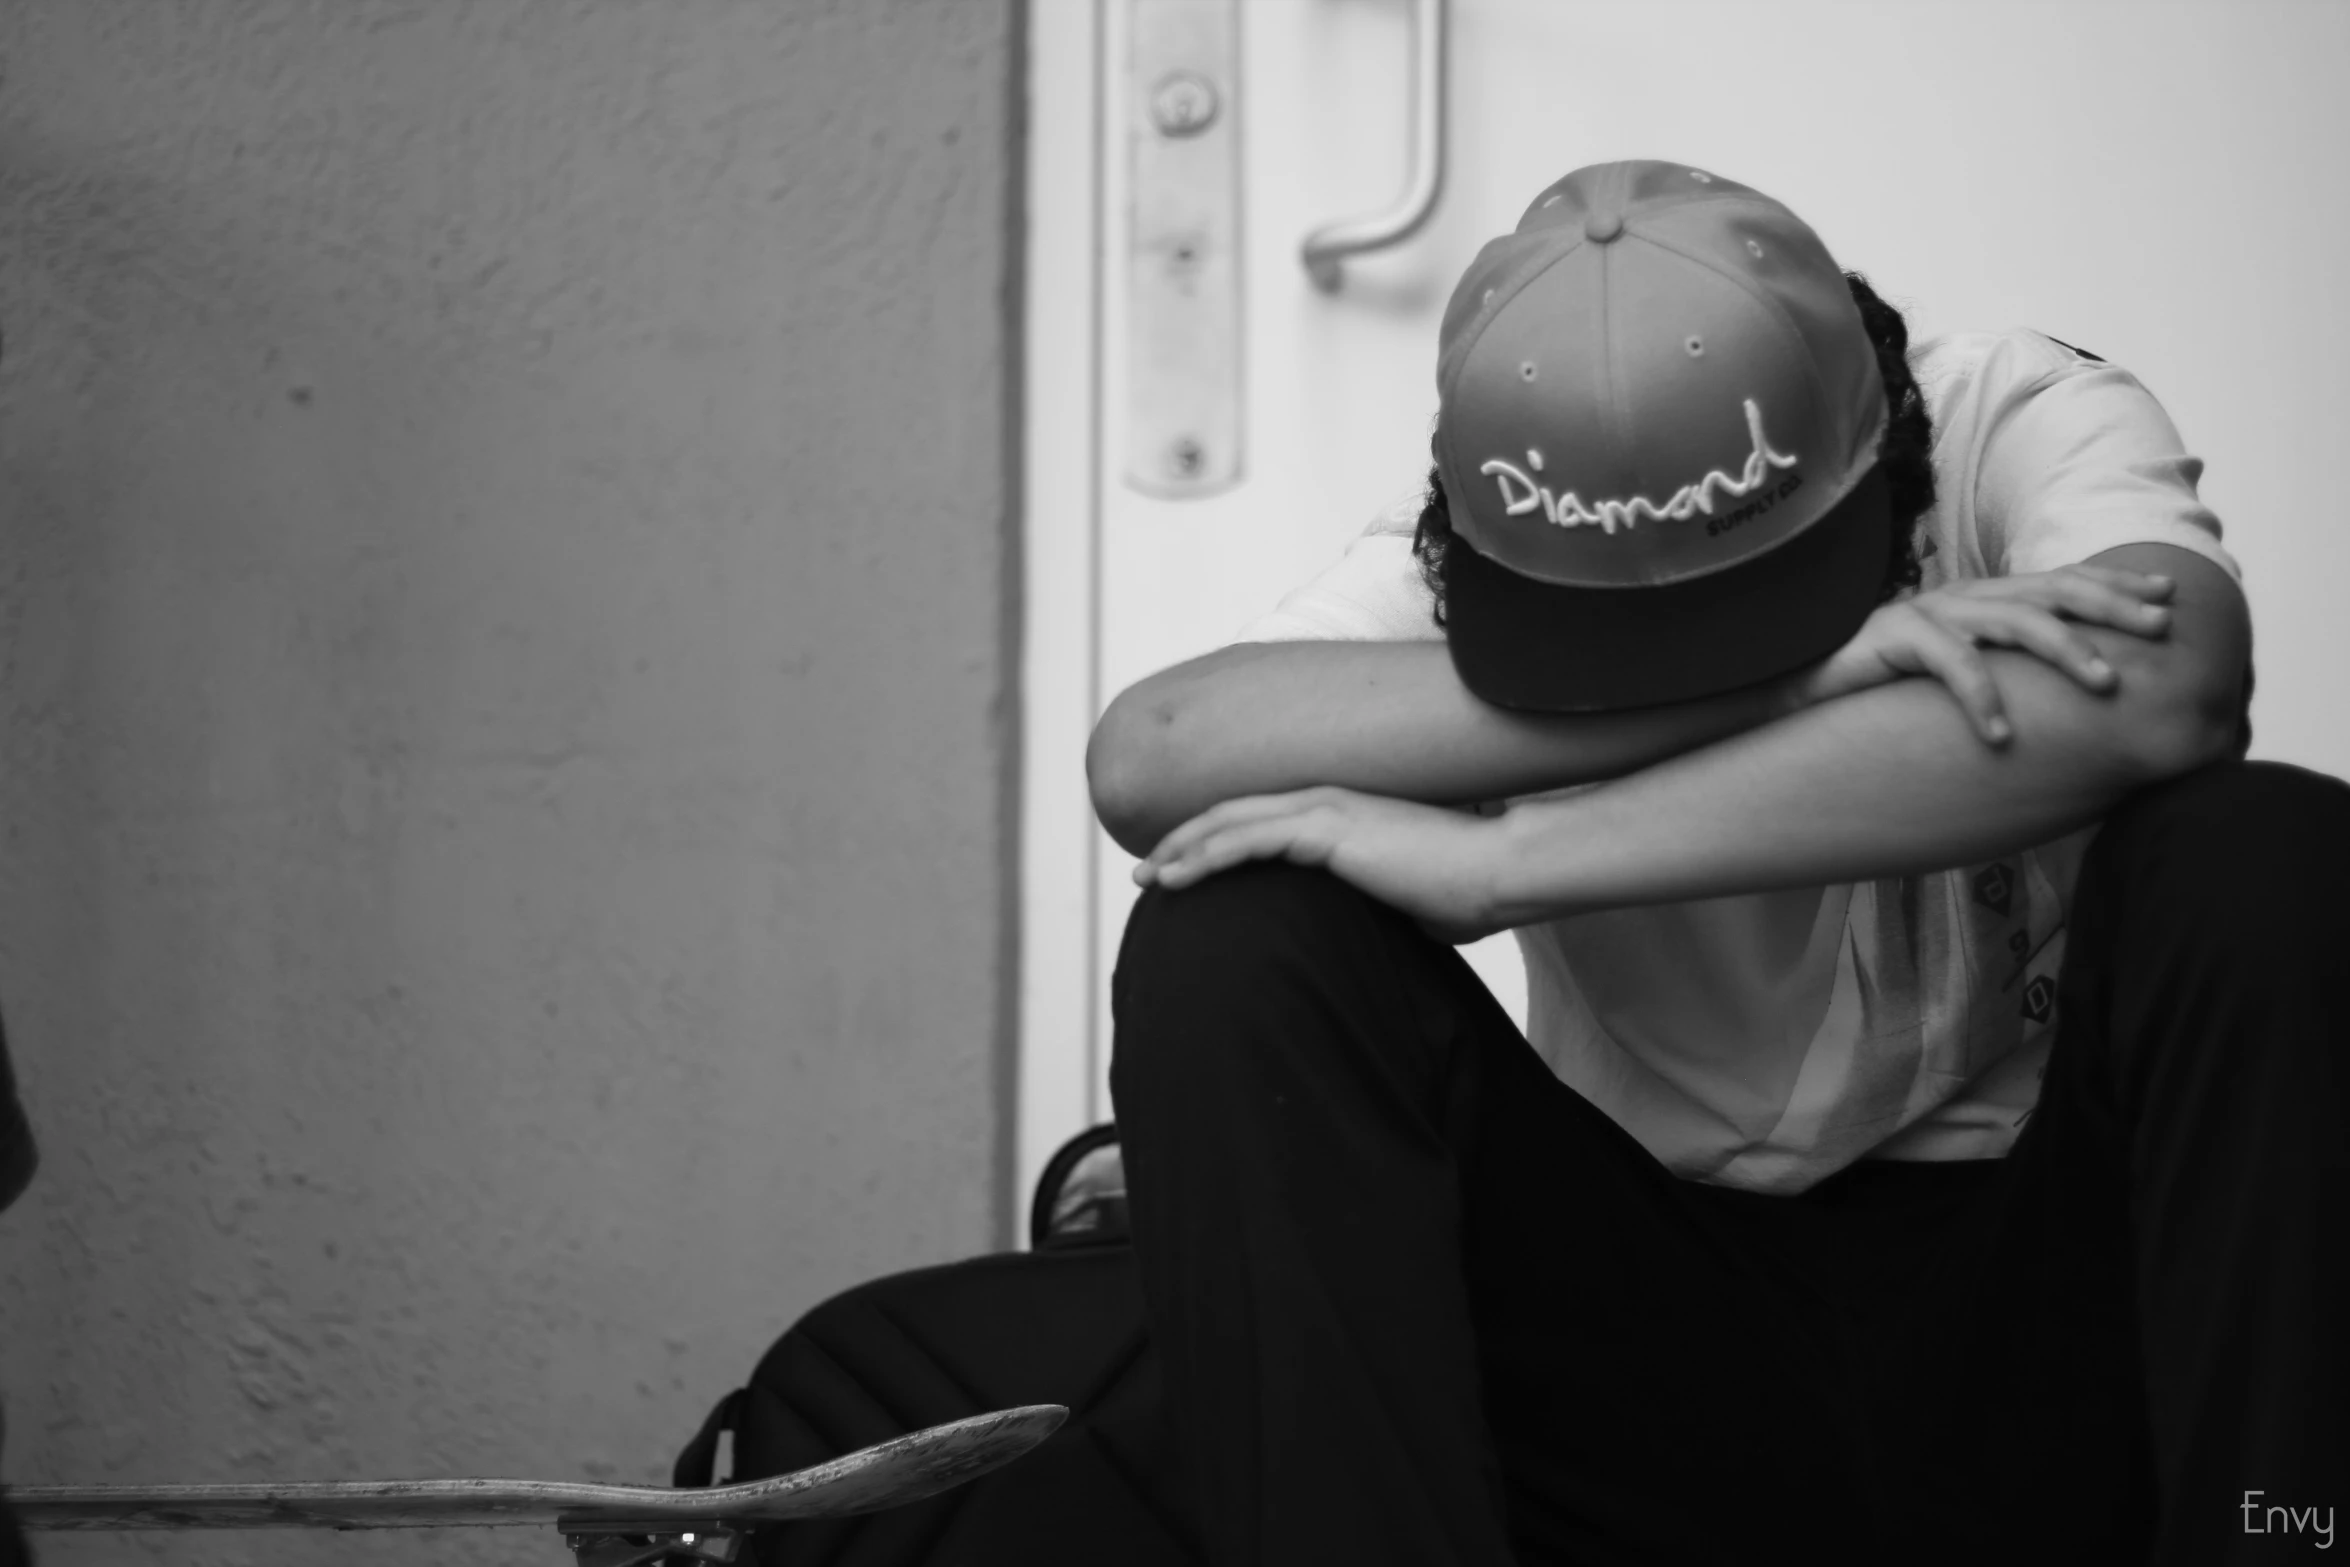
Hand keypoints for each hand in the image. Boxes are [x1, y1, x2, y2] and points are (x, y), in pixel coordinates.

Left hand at [1133, 786, 1508, 942]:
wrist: (1500, 872)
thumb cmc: (1467, 890)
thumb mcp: (1407, 901)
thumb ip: (1377, 905)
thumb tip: (1379, 932)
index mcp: (1342, 814)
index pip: (1261, 822)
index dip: (1215, 843)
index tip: (1181, 872)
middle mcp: (1326, 801)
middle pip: (1232, 815)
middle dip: (1182, 843)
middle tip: (1146, 876)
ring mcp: (1325, 811)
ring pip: (1230, 823)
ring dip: (1181, 851)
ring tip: (1147, 881)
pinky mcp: (1328, 830)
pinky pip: (1249, 840)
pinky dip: (1206, 857)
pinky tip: (1176, 878)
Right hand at [1793, 563, 2175, 744]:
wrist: (1793, 684)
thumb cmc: (1879, 689)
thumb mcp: (1953, 672)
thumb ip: (2000, 671)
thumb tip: (2061, 702)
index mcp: (1981, 601)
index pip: (2061, 582)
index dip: (2115, 583)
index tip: (2169, 596)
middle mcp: (1962, 598)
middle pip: (2053, 591)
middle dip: (2113, 606)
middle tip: (2162, 627)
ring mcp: (1929, 613)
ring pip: (2014, 622)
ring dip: (2067, 650)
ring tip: (2107, 685)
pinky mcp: (1894, 637)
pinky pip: (1950, 664)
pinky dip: (1982, 698)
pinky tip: (2003, 737)